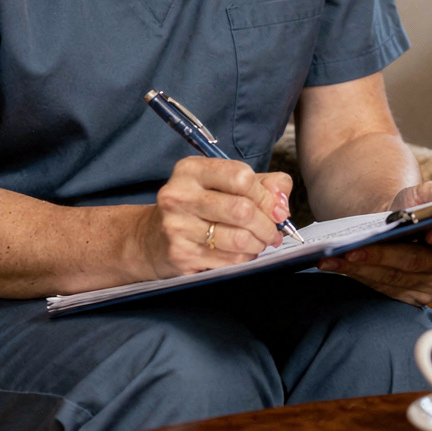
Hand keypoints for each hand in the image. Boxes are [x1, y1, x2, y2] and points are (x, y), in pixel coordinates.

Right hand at [144, 156, 292, 276]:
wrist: (150, 238)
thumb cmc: (196, 207)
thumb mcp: (223, 184)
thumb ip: (261, 184)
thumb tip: (281, 202)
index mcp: (191, 170)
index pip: (240, 177)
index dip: (266, 196)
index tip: (276, 209)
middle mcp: (179, 195)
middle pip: (242, 210)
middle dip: (267, 225)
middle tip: (272, 232)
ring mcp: (176, 226)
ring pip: (239, 239)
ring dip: (258, 244)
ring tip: (259, 242)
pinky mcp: (180, 254)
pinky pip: (229, 260)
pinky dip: (244, 259)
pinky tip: (242, 253)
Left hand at [319, 180, 431, 305]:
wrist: (395, 231)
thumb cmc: (410, 210)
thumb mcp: (421, 195)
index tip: (426, 232)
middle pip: (415, 261)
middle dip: (382, 254)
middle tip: (353, 249)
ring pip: (394, 278)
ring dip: (361, 268)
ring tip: (333, 257)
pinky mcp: (413, 298)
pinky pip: (384, 289)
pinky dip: (358, 276)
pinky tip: (336, 265)